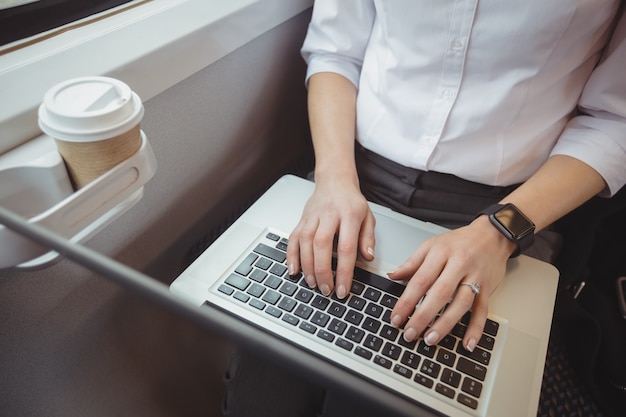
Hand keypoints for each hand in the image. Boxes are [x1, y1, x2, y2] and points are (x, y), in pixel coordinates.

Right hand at [286, 179, 375, 297]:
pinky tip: (293, 270)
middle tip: (326, 290)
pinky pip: (293, 238)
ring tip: (313, 283)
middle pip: (322, 245)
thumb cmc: (351, 202)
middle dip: (323, 271)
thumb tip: (368, 257)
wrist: (334, 181)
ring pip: (305, 242)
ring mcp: (312, 217)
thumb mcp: (368, 217)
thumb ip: (368, 238)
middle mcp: (328, 215)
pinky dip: (291, 255)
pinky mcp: (301, 220)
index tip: (344, 289)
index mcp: (349, 215)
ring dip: (307, 266)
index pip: (346, 246)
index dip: (344, 270)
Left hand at [388, 215, 514, 351]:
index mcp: (441, 253)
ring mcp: (475, 278)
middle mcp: (459, 265)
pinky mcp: (489, 288)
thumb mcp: (431, 245)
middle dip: (423, 315)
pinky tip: (467, 343)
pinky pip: (482, 311)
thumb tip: (391, 275)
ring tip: (430, 338)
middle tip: (410, 332)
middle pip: (440, 293)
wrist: (492, 235)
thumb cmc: (460, 241)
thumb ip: (412, 262)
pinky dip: (476, 329)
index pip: (420, 280)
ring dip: (445, 324)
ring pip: (460, 303)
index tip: (396, 317)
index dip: (406, 301)